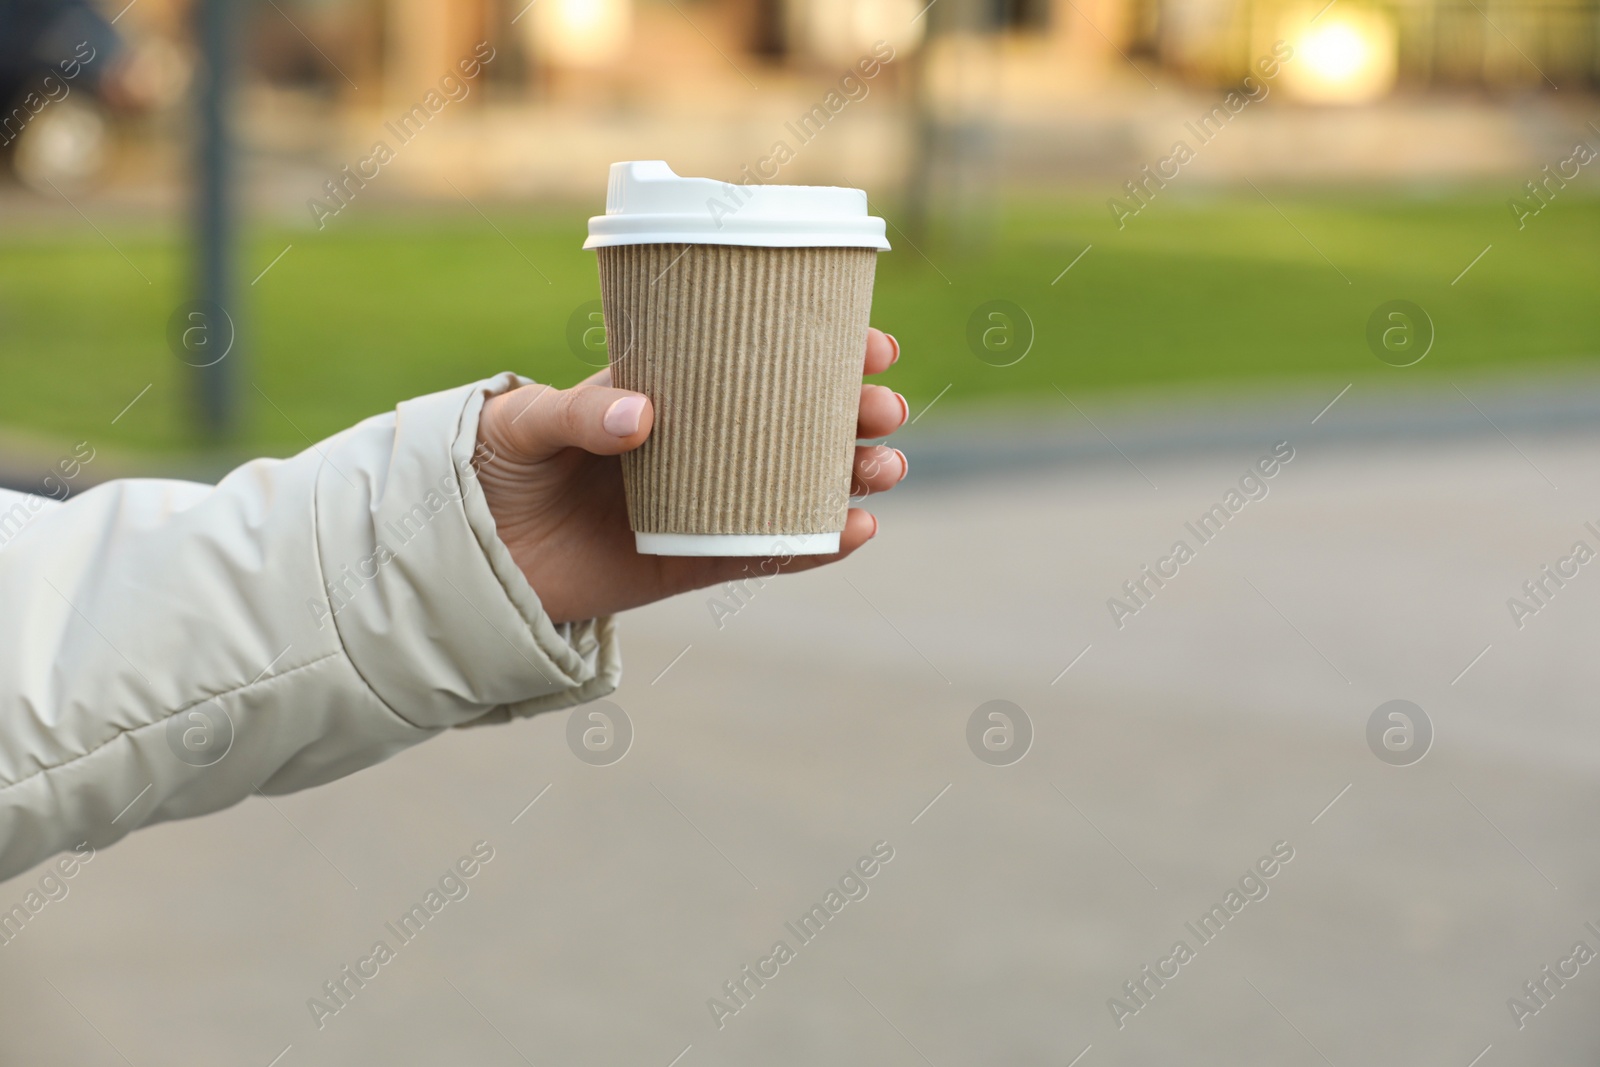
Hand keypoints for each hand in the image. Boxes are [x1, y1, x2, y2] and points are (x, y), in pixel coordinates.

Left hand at [473, 328, 908, 623]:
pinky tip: (855, 530)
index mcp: (671, 391)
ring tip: (885, 469)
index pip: (759, 360)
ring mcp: (704, 504)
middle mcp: (700, 445)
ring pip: (798, 486)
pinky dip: (814, 545)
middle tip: (886, 410)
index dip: (823, 349)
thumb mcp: (526, 424)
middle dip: (856, 414)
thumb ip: (578, 413)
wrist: (467, 554)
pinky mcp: (693, 563)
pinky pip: (767, 553)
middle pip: (799, 424)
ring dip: (852, 476)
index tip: (872, 342)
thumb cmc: (493, 467)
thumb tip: (642, 417)